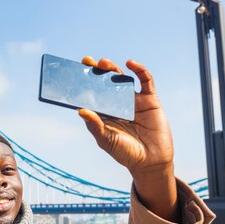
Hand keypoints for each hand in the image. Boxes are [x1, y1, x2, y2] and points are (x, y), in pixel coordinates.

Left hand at [79, 56, 178, 221]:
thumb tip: (80, 110)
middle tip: (87, 61)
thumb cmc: (125, 153)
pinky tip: (131, 64)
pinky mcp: (150, 99)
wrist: (150, 162)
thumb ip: (95, 126)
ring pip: (122, 78)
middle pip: (105, 82)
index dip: (84, 82)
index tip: (74, 72)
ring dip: (113, 69)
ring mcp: (134, 100)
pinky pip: (145, 81)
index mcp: (104, 112)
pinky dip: (139, 70)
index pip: (91, 93)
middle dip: (96, 71)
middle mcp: (117, 103)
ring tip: (104, 63)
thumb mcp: (107, 140)